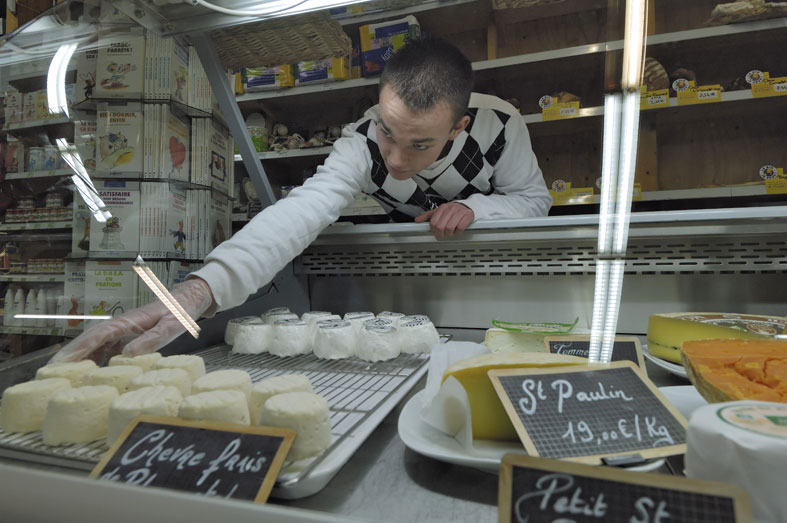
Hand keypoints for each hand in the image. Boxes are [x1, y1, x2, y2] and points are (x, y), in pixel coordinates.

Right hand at [49, 278, 214, 363]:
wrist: (188, 301)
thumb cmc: (179, 311)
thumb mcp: (170, 326)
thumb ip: (151, 340)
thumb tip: (128, 355)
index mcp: (127, 322)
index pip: (96, 336)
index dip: (78, 350)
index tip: (61, 363)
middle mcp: (120, 327)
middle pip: (89, 342)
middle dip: (68, 357)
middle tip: (49, 375)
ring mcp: (122, 333)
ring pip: (95, 348)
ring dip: (78, 362)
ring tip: (61, 380)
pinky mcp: (127, 339)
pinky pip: (106, 352)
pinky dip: (95, 363)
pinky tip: (88, 378)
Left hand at [415, 202, 474, 238]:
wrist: (467, 206)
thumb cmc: (452, 210)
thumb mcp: (439, 211)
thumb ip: (428, 216)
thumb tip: (417, 220)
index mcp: (442, 208)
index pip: (433, 222)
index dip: (433, 230)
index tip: (436, 232)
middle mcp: (450, 209)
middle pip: (441, 226)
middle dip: (441, 233)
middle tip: (443, 234)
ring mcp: (459, 212)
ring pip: (450, 228)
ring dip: (449, 234)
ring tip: (450, 233)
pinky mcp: (467, 215)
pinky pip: (460, 228)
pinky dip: (458, 232)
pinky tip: (457, 230)